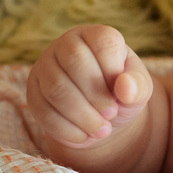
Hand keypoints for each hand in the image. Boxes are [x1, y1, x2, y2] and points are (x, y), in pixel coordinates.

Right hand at [27, 25, 152, 148]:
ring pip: (56, 88)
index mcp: (96, 36)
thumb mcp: (139, 89)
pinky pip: (43, 110)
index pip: (103, 42)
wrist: (101, 116)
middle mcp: (66, 44)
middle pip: (75, 62)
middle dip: (96, 94)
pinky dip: (67, 129)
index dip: (113, 71)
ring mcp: (45, 66)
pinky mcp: (33, 91)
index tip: (123, 93)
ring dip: (82, 115)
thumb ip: (137, 86)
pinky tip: (85, 135)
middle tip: (111, 114)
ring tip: (102, 130)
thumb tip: (125, 87)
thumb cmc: (123, 94)